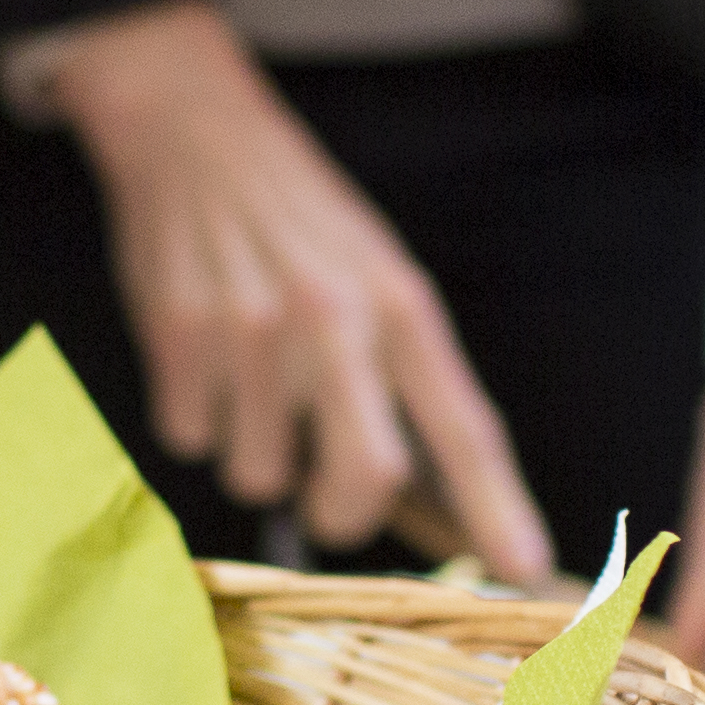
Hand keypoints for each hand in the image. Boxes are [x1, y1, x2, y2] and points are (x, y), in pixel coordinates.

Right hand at [48, 0, 549, 577]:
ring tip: (250, 381)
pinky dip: (197, 419)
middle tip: (328, 496)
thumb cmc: (300, 223)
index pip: (463, 426)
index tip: (526, 571)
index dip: (498, 506)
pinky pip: (191, 439)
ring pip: (260, 475)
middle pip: (364, 479)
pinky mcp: (179, 337)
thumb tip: (429, 493)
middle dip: (345, 514)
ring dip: (255, 453)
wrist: (195, 133)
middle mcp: (335, 321)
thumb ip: (403, 374)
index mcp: (400, 307)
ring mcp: (253, 331)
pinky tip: (203, 359)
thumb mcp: (377, 276)